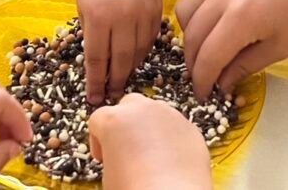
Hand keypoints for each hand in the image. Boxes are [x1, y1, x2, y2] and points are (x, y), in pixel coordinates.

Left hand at [77, 0, 162, 103]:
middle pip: (121, 60)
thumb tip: (99, 67)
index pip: (97, 58)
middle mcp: (123, 16)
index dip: (96, 82)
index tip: (94, 98)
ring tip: (123, 80)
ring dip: (131, 68)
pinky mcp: (157, 8)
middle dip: (115, 81)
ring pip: (140, 51)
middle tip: (112, 96)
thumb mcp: (83, 7)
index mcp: (99, 16)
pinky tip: (136, 58)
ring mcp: (143, 12)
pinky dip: (144, 51)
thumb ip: (91, 35)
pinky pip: (152, 38)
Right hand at [89, 94, 211, 189]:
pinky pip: (175, 127)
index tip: (103, 155)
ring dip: (149, 128)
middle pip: (128, 106)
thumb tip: (119, 156)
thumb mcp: (109, 174)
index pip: (98, 118)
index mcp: (114, 120)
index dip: (97, 140)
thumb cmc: (136, 189)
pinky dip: (170, 138)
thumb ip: (112, 154)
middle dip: (125, 124)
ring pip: (154, 112)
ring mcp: (169, 115)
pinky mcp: (189, 127)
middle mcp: (142, 110)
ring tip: (150, 156)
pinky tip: (169, 161)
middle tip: (125, 149)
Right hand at [176, 0, 287, 99]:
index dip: (203, 82)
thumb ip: (245, 66)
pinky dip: (196, 15)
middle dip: (194, 64)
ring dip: (191, 37)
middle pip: (192, 36)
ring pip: (186, 13)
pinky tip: (212, 27)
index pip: (207, 57)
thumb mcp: (281, 48)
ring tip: (207, 53)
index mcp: (239, 18)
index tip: (203, 98)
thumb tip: (222, 83)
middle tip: (206, 80)